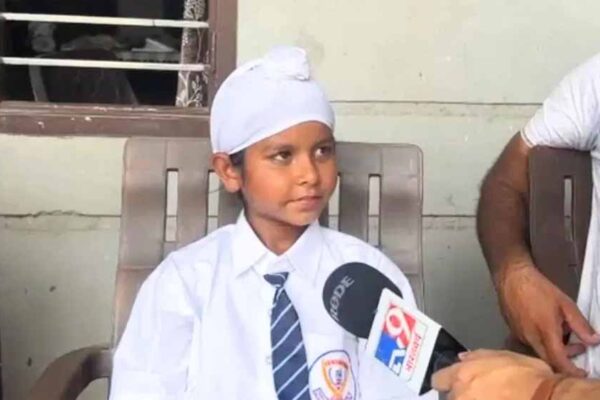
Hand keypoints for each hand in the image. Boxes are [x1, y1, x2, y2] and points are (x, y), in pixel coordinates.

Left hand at [432, 350, 553, 399]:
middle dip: (461, 396)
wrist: (547, 398)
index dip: (446, 382)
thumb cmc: (527, 375)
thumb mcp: (503, 355)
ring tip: (491, 398)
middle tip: (479, 395)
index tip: (453, 385)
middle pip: (451, 398)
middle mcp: (460, 395)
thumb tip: (461, 358)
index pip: (438, 380)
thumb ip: (477, 356)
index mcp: (461, 374)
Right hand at [497, 264, 599, 375]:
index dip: (572, 371)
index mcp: (545, 332)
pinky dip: (543, 341)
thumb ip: (580, 324)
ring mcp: (520, 335)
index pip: (559, 360)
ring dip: (554, 348)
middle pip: (549, 360)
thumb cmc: (538, 288)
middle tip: (580, 348)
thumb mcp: (565, 304)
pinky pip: (531, 342)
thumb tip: (594, 340)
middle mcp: (530, 338)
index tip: (582, 373)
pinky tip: (546, 326)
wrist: (511, 277)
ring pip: (539, 351)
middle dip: (566, 359)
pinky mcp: (513, 331)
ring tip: (565, 332)